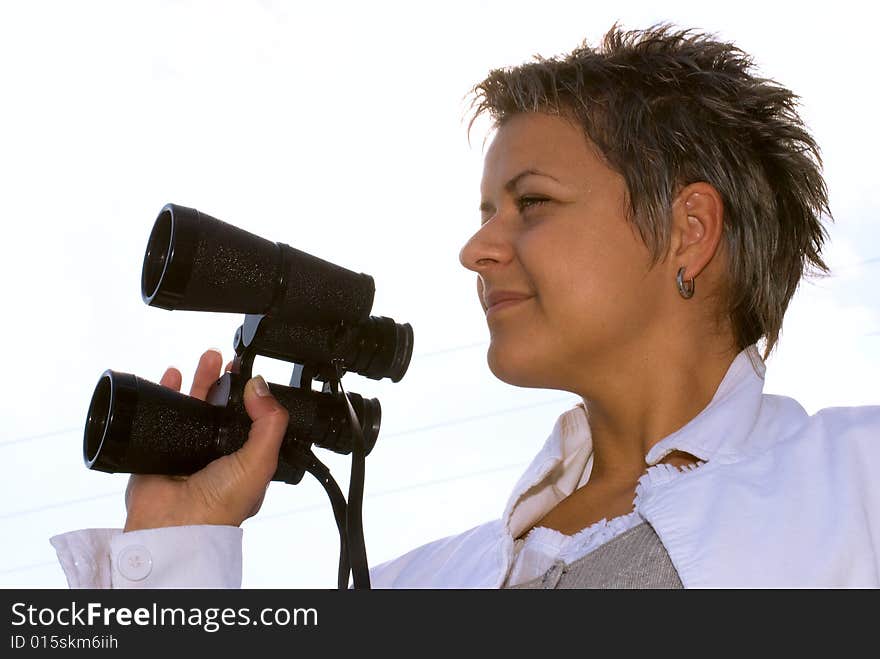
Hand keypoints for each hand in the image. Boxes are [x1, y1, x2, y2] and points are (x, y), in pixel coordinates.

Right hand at [123, 349, 289, 531]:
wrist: (175, 525)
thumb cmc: (220, 505)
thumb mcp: (260, 462)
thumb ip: (269, 423)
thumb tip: (260, 386)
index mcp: (243, 458)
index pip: (249, 419)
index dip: (251, 395)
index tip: (249, 371)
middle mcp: (215, 453)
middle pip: (220, 406)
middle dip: (224, 380)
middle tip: (229, 358)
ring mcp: (186, 449)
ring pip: (193, 405)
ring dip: (199, 379)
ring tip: (207, 357)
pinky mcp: (158, 449)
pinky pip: (161, 413)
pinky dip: (166, 391)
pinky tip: (173, 374)